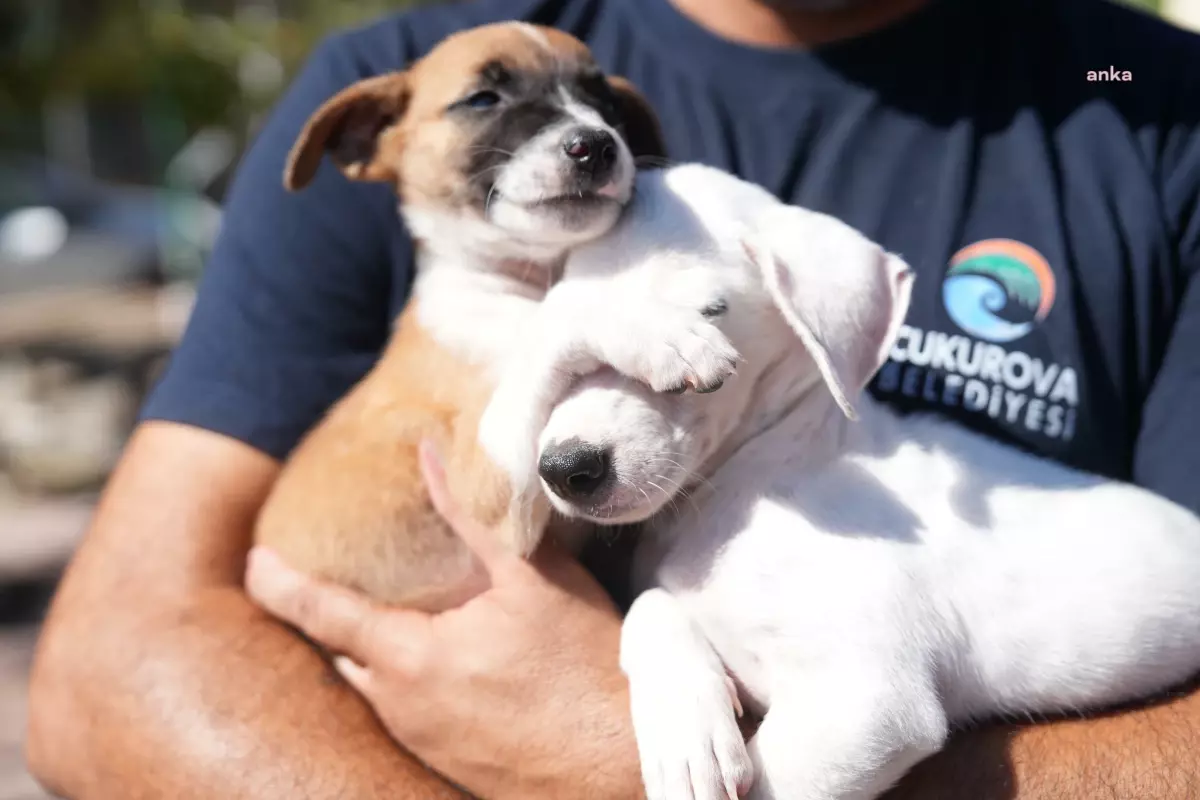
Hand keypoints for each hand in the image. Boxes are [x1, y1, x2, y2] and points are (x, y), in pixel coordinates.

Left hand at [245, 441, 644, 799]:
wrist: (625, 768)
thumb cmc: (585, 669)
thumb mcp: (533, 580)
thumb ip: (471, 517)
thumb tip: (429, 457)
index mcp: (410, 659)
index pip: (320, 613)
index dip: (279, 582)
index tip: (253, 559)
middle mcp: (400, 708)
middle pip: (342, 654)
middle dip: (333, 617)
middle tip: (341, 575)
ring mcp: (422, 744)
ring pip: (377, 688)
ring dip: (376, 650)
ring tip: (402, 611)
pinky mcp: (448, 766)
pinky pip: (407, 714)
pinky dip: (408, 679)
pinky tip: (451, 661)